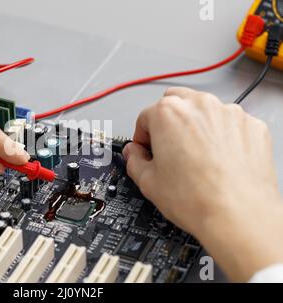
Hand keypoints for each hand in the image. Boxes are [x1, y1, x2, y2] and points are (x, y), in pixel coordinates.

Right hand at [123, 87, 282, 280]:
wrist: (238, 216)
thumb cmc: (196, 199)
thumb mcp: (148, 182)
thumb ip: (134, 160)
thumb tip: (134, 154)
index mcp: (168, 114)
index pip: (145, 116)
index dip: (142, 137)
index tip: (146, 151)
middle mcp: (199, 106)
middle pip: (175, 103)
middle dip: (167, 122)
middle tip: (168, 148)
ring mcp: (229, 113)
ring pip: (204, 110)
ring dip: (196, 126)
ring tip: (196, 157)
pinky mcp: (252, 126)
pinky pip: (230, 124)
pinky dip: (222, 136)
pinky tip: (218, 160)